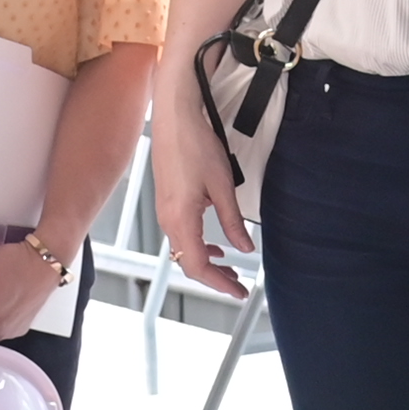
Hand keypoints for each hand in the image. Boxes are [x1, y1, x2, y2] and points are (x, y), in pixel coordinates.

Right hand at [153, 92, 255, 290]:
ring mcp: (165, 212)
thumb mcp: (222, 186)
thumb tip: (244, 246)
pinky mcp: (167, 203)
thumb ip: (233, 221)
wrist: (174, 118)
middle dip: (214, 278)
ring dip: (207, 263)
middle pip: (189, 263)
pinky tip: (215, 244)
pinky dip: (199, 246)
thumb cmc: (194, 145)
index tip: (238, 291)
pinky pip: (181, 235)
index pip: (198, 266)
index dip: (219, 283)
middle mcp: (168, 220)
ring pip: (185, 251)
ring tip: (230, 268)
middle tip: (238, 285)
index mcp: (181, 220)